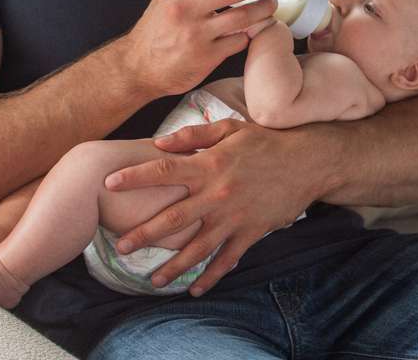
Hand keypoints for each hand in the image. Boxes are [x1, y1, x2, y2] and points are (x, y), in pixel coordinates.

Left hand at [104, 119, 323, 295]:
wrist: (309, 161)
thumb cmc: (266, 141)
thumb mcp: (230, 128)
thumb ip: (193, 135)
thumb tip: (158, 142)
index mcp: (209, 164)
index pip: (164, 170)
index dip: (134, 177)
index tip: (109, 183)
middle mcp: (217, 194)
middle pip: (172, 218)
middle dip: (143, 234)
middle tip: (119, 247)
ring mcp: (234, 217)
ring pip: (197, 248)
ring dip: (173, 266)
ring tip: (152, 280)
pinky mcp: (251, 232)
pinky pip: (227, 259)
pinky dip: (211, 277)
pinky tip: (195, 290)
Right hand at [120, 0, 279, 97]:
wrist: (136, 67)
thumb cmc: (156, 30)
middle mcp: (185, 7)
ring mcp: (196, 33)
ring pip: (243, 16)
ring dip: (263, 9)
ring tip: (270, 6)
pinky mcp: (205, 57)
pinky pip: (239, 41)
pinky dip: (250, 34)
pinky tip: (254, 31)